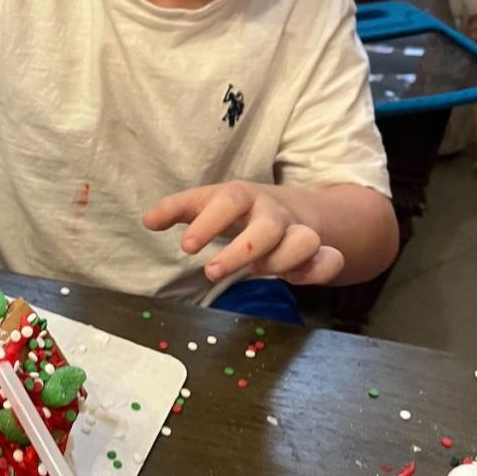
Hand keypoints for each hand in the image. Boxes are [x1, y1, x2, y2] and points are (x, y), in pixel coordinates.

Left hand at [142, 181, 343, 284]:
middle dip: (240, 251)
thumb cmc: (240, 209)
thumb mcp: (210, 203)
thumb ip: (179, 210)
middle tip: (209, 272)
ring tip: (254, 273)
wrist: (295, 207)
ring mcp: (299, 230)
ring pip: (304, 241)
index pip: (227, 201)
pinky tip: (297, 279)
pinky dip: (320, 270)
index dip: (207, 223)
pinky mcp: (318, 252)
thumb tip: (147, 221)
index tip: (185, 248)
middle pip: (266, 227)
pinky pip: (329, 260)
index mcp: (243, 196)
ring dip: (279, 261)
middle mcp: (273, 212)